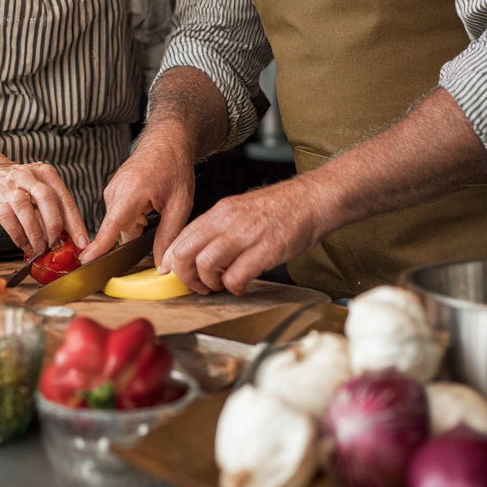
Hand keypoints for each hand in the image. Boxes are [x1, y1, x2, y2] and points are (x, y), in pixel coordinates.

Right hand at [0, 162, 87, 256]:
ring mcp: (11, 187)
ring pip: (25, 209)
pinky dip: (18, 236)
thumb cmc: (24, 186)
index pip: (65, 199)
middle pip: (46, 198)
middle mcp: (30, 177)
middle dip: (53, 225)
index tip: (81, 241)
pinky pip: (8, 219)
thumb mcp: (43, 188)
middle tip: (55, 243)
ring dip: (35, 233)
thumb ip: (56, 208)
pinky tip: (24, 243)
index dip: (75, 223)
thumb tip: (72, 237)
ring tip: (39, 247)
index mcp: (47, 174)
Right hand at [81, 136, 195, 266]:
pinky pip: (121, 214)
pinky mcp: (113, 191)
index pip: (112, 225)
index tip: (86, 260)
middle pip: (120, 229)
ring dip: (139, 223)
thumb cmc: (174, 164)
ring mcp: (112, 190)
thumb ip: (169, 235)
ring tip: (157, 205)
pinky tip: (150, 203)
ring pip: (122, 223)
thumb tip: (162, 264)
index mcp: (130, 191)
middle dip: (139, 234)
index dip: (99, 245)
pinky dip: (135, 215)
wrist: (166, 138)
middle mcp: (115, 190)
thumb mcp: (180, 203)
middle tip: (160, 218)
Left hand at [159, 177, 321, 295]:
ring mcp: (246, 234)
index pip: (181, 237)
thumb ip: (220, 228)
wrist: (314, 199)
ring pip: (206, 265)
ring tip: (221, 286)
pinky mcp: (267, 250)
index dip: (172, 260)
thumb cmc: (282, 208)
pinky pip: (237, 276)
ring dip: (209, 283)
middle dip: (185, 277)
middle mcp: (228, 221)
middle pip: (186, 252)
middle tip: (197, 286)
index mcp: (220, 211)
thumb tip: (200, 251)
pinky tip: (242, 286)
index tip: (172, 274)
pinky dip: (235, 288)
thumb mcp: (242, 210)